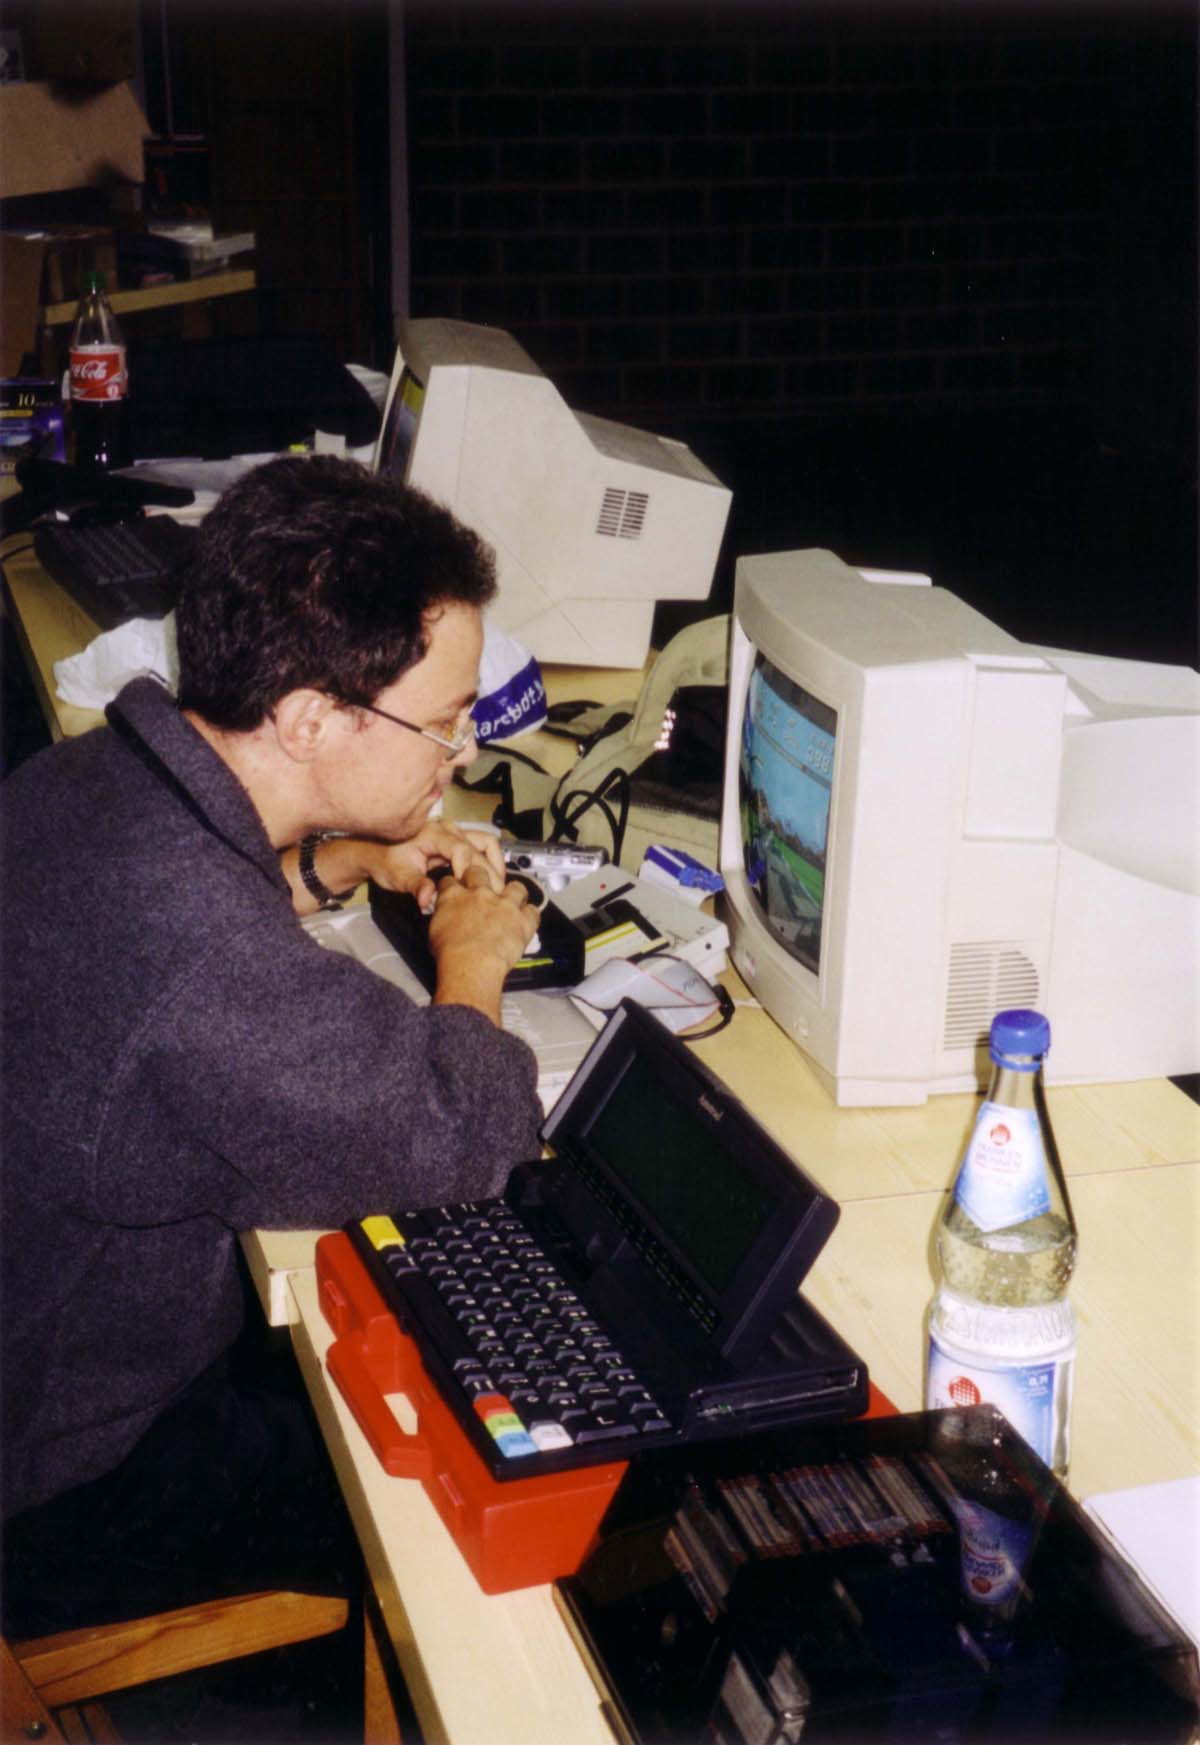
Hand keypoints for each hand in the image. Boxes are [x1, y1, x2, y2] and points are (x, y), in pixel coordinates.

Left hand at [367, 822, 506, 912]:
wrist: (376, 851)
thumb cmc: (385, 860)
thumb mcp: (398, 876)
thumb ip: (415, 886)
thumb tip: (427, 899)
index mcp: (433, 834)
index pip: (461, 850)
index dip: (469, 871)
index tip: (471, 892)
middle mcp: (447, 829)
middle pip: (480, 847)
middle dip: (489, 873)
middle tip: (495, 897)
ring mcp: (454, 833)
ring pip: (486, 843)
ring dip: (496, 864)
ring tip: (498, 887)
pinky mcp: (457, 841)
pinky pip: (481, 847)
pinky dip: (490, 862)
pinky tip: (491, 880)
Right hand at [427, 863, 539, 1022]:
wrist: (470, 964)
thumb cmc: (451, 955)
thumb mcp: (434, 932)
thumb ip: (442, 917)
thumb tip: (445, 919)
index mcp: (454, 897)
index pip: (450, 881)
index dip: (453, 884)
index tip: (455, 889)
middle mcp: (479, 894)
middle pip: (480, 873)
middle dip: (481, 877)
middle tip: (481, 887)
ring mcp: (503, 905)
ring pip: (515, 887)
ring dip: (515, 893)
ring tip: (513, 900)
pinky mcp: (521, 919)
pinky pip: (533, 911)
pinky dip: (531, 916)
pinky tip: (527, 920)